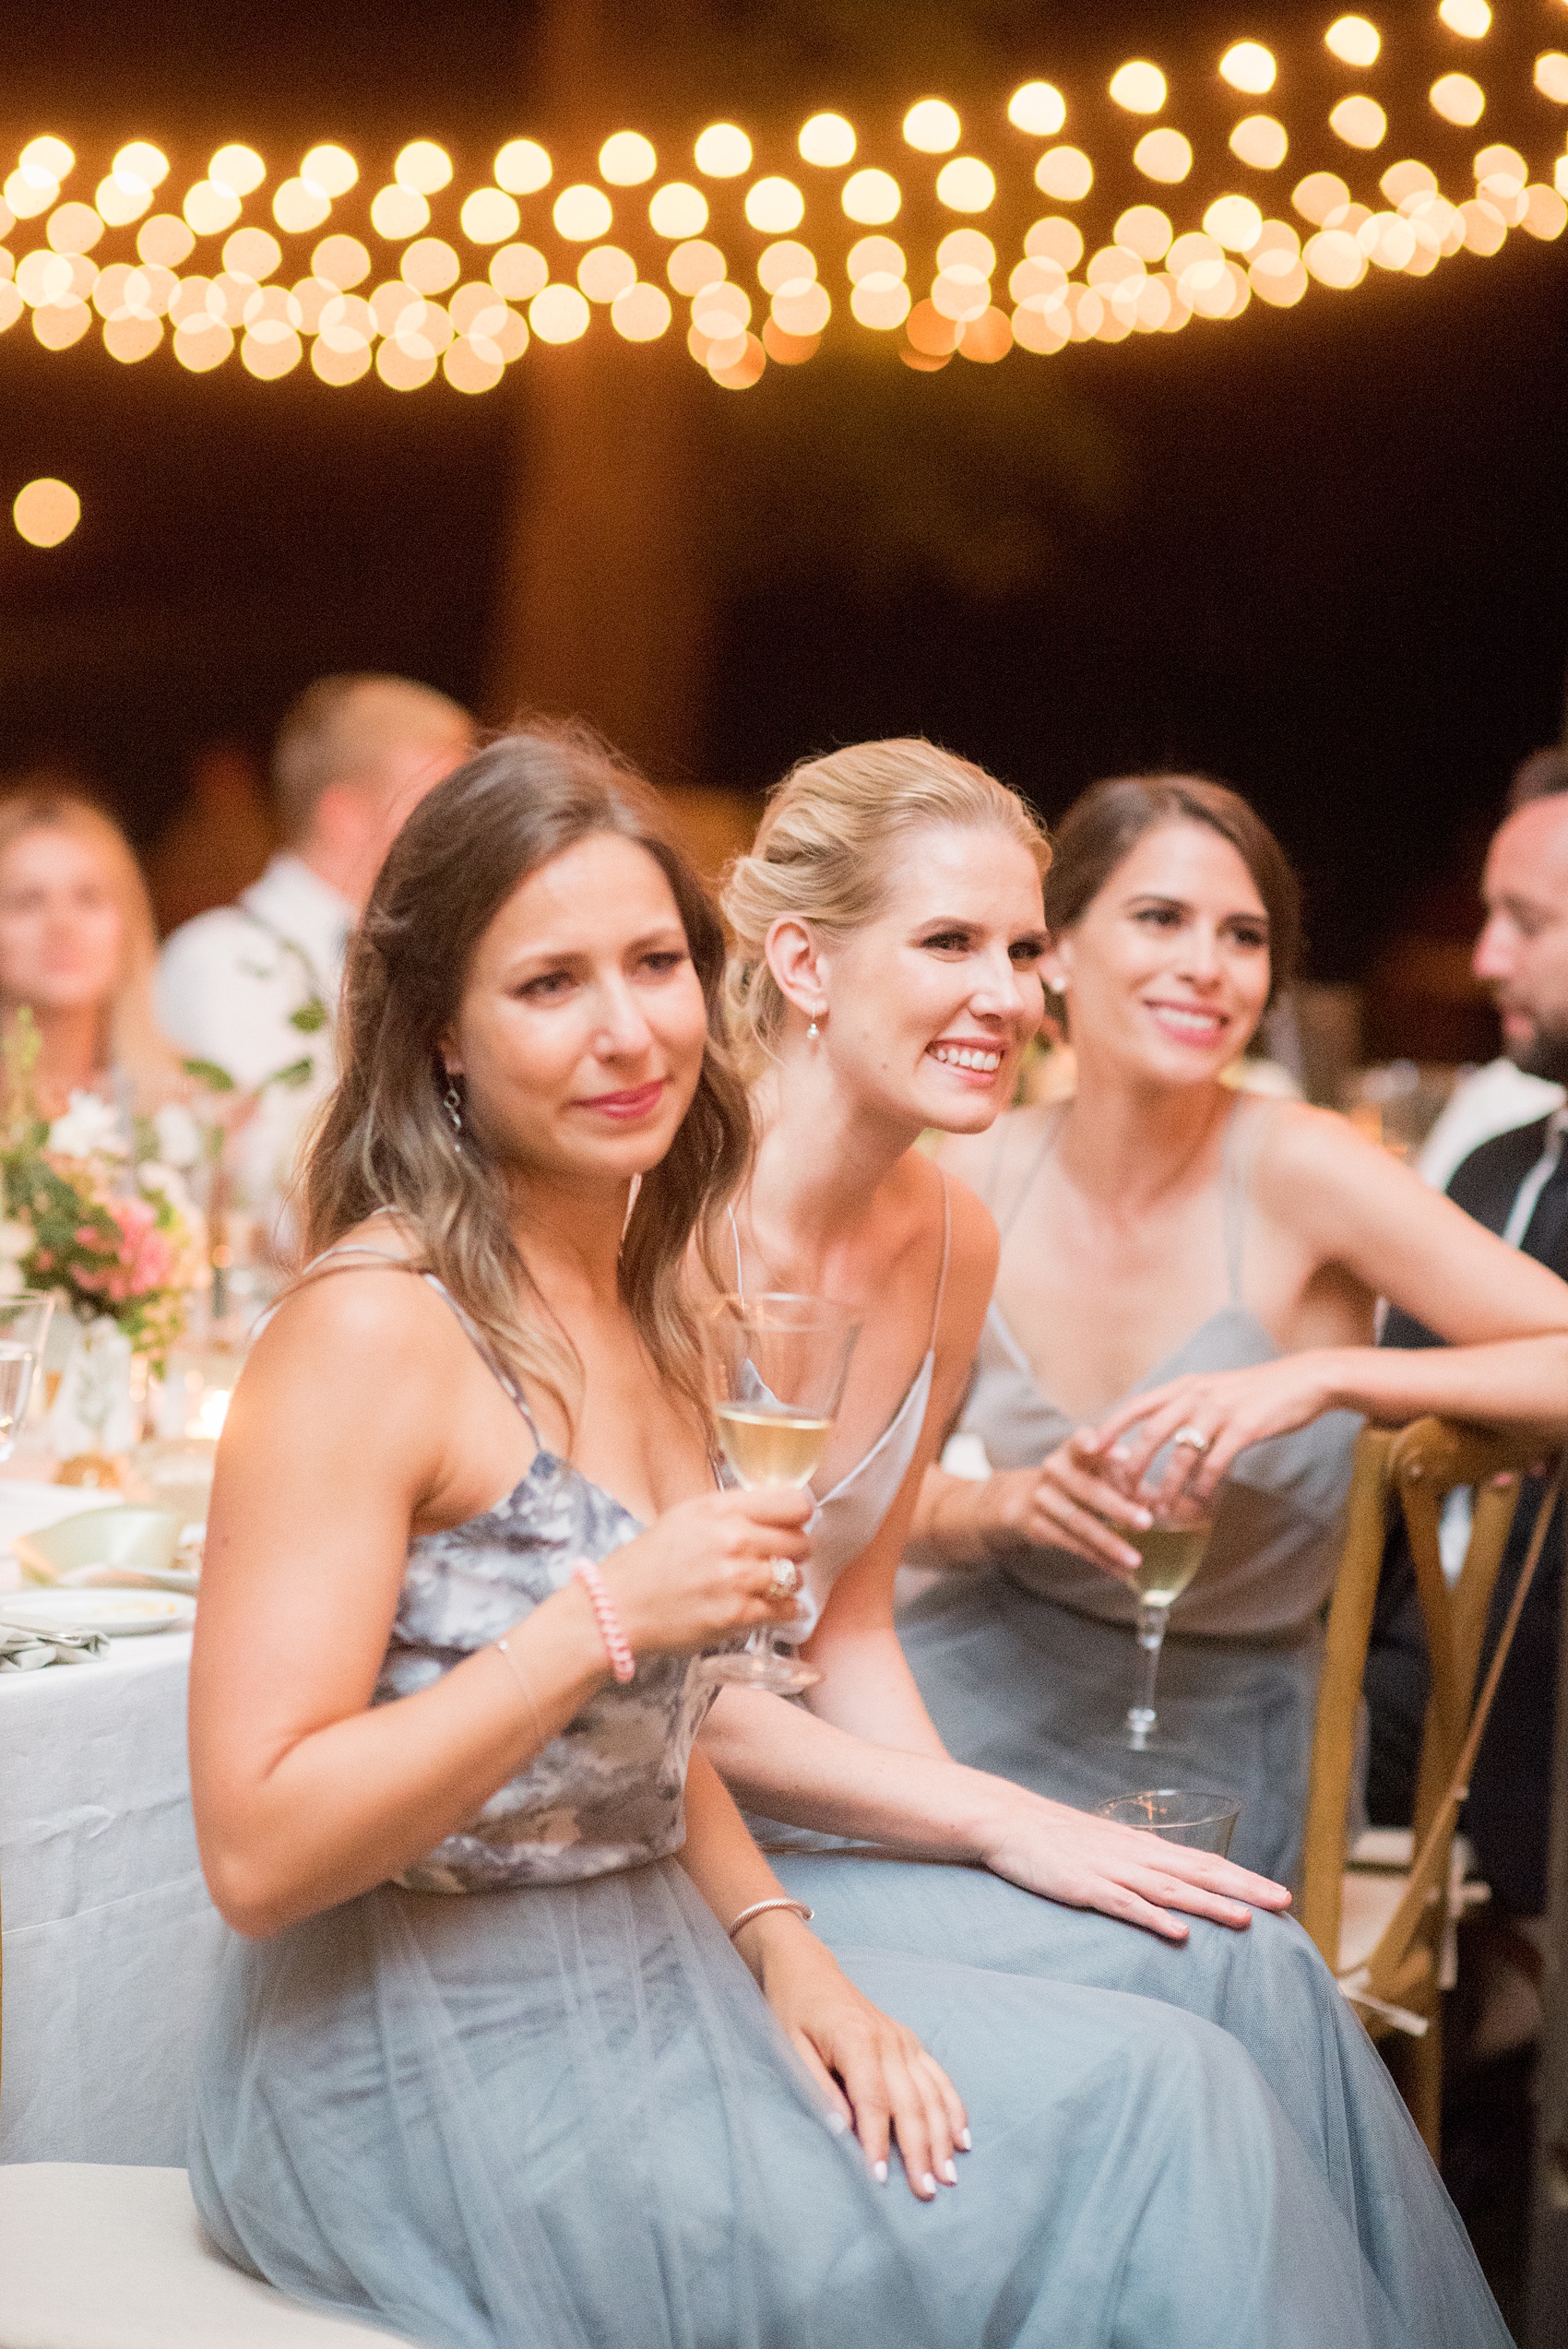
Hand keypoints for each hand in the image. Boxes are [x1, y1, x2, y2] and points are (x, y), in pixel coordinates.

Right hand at [599, 1486, 812, 1657]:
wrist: (617, 1609)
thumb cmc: (648, 1563)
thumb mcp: (686, 1517)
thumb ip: (731, 1512)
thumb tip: (775, 1513)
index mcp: (719, 1508)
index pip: (792, 1502)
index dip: (799, 1515)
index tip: (794, 1524)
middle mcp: (732, 1538)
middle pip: (800, 1540)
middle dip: (794, 1551)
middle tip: (779, 1559)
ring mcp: (737, 1578)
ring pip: (795, 1577)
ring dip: (787, 1584)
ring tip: (766, 1586)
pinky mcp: (737, 1615)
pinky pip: (785, 1610)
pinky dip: (783, 1611)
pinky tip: (769, 1608)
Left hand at [739, 1912, 968, 2198]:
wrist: (807, 1968)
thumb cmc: (793, 2010)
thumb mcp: (791, 2048)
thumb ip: (818, 2087)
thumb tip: (841, 2131)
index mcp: (855, 2040)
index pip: (872, 2102)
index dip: (876, 2143)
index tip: (881, 2181)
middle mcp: (888, 2040)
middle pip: (910, 2104)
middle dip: (919, 2151)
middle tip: (926, 2192)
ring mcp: (903, 2040)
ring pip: (931, 2095)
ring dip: (942, 2137)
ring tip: (948, 2176)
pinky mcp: (910, 2042)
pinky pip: (939, 2078)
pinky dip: (953, 2109)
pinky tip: (962, 2138)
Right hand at [942, 1434, 1151, 1578]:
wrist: (1021, 1500)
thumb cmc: (1075, 1482)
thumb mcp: (1094, 1472)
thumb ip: (1126, 1481)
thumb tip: (1164, 1504)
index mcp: (1072, 1451)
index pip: (1079, 1442)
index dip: (1090, 1443)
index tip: (1107, 1448)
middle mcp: (1054, 1471)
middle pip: (1087, 1489)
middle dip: (1117, 1507)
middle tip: (1146, 1521)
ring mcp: (1043, 1499)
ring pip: (1080, 1523)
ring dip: (1110, 1543)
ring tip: (1135, 1560)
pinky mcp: (1038, 1525)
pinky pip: (1072, 1545)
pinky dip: (1098, 1559)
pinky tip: (1119, 1571)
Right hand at [978, 1789, 1291, 1940]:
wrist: (1009, 1821)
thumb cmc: (1058, 1839)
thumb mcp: (1107, 1848)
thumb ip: (1138, 1866)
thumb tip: (1172, 1890)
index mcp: (1144, 1847)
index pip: (1205, 1862)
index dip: (1245, 1877)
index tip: (1281, 1893)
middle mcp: (1136, 1855)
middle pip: (1199, 1872)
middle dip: (1244, 1888)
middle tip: (1284, 1903)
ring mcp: (1112, 1870)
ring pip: (1171, 1888)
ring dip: (1209, 1904)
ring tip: (1245, 1919)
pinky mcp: (1086, 1886)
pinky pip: (1126, 1905)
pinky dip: (1154, 1917)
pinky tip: (1178, 1932)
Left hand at [1086, 1352, 1342, 1508]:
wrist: (1304, 1380)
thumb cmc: (1258, 1391)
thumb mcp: (1215, 1390)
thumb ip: (1188, 1407)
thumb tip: (1164, 1436)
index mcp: (1186, 1385)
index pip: (1137, 1405)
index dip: (1111, 1428)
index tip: (1091, 1451)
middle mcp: (1196, 1395)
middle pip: (1151, 1433)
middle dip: (1133, 1467)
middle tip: (1122, 1494)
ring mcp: (1220, 1411)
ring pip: (1181, 1454)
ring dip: (1167, 1487)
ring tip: (1160, 1510)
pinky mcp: (1244, 1428)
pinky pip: (1215, 1463)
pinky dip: (1204, 1486)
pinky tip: (1201, 1500)